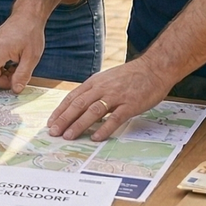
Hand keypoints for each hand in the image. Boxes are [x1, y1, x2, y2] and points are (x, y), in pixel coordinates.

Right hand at [0, 12, 45, 98]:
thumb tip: (15, 90)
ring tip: (19, 67)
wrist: (27, 15)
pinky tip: (15, 62)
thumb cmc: (31, 33)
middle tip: (19, 77)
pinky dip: (3, 68)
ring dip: (4, 74)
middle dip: (3, 81)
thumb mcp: (32, 56)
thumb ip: (23, 75)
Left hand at [47, 58, 172, 140]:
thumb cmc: (130, 76)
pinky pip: (115, 118)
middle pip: (79, 105)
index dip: (60, 111)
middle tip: (53, 132)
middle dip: (64, 119)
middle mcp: (102, 88)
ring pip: (93, 111)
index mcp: (95, 82)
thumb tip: (80, 108)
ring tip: (68, 136)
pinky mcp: (130, 104)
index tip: (51, 122)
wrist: (154, 68)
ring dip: (79, 124)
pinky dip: (104, 128)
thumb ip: (94, 92)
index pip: (72, 97)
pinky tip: (96, 137)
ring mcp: (116, 96)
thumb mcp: (107, 79)